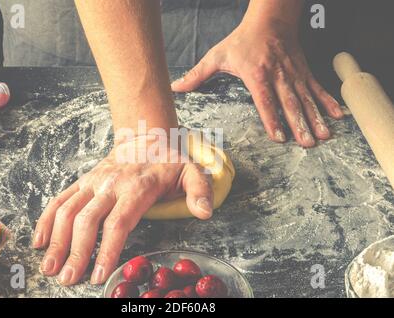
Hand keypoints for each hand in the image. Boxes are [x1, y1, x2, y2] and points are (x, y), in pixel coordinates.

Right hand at [32, 135, 212, 285]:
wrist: (146, 134)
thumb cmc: (169, 160)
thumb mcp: (192, 171)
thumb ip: (199, 191)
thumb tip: (205, 213)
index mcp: (137, 187)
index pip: (118, 222)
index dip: (107, 249)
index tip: (99, 274)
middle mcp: (110, 184)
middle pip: (87, 220)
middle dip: (76, 252)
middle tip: (68, 279)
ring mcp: (93, 182)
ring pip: (68, 210)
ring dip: (57, 240)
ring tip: (49, 267)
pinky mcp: (83, 181)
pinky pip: (60, 198)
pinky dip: (47, 219)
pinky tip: (40, 240)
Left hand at [171, 19, 343, 147]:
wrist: (270, 19)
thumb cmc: (243, 39)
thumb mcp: (217, 55)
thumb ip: (197, 74)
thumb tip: (176, 87)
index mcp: (257, 75)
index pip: (265, 101)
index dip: (273, 119)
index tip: (280, 137)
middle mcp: (279, 77)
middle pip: (290, 104)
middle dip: (300, 125)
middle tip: (308, 144)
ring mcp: (294, 74)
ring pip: (306, 99)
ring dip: (316, 118)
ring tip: (324, 136)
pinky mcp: (304, 71)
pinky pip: (317, 88)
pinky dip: (328, 102)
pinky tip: (337, 116)